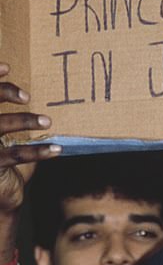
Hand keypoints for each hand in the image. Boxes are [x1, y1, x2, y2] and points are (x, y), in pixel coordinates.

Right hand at [0, 63, 60, 216]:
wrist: (0, 196)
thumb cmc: (6, 160)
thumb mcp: (7, 136)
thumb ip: (13, 116)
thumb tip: (34, 94)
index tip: (8, 68)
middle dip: (3, 92)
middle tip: (27, 96)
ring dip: (24, 120)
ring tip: (47, 121)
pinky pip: (16, 155)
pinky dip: (38, 151)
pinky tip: (56, 149)